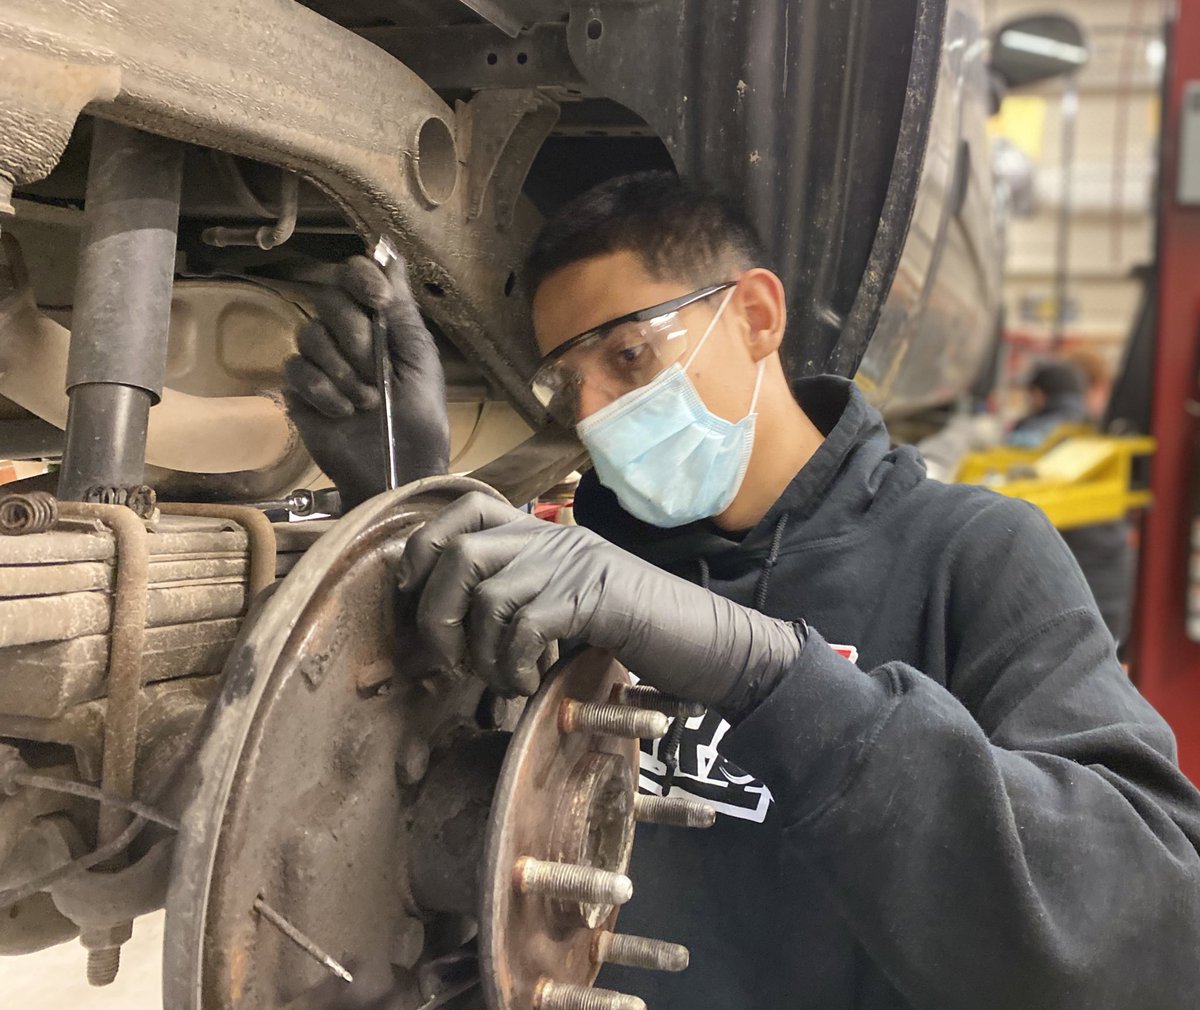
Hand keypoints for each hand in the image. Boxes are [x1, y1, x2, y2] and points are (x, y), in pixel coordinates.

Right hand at [283, 255, 449, 508]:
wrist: (398, 469)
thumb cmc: (419, 419)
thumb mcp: (420, 362)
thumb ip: (402, 311)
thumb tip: (392, 258)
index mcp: (380, 323)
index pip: (354, 276)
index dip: (361, 278)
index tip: (379, 301)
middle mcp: (346, 335)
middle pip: (327, 298)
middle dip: (354, 334)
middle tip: (376, 370)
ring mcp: (320, 362)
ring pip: (309, 335)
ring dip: (342, 370)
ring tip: (366, 402)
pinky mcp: (299, 391)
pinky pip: (296, 370)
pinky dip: (323, 392)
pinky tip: (343, 413)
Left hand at [395, 493, 805, 716]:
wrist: (709, 640)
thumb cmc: (636, 629)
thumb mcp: (570, 600)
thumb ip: (523, 598)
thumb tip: (457, 628)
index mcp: (544, 532)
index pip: (465, 507)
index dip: (423, 548)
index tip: (412, 596)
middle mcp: (553, 538)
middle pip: (459, 553)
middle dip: (435, 614)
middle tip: (451, 662)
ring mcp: (573, 564)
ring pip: (487, 596)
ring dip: (480, 654)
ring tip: (502, 681)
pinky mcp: (593, 596)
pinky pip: (525, 626)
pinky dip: (513, 664)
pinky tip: (528, 684)